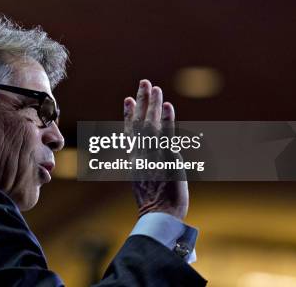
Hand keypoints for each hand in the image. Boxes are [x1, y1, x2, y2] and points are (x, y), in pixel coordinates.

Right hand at [124, 79, 188, 220]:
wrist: (159, 214)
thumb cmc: (154, 201)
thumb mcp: (142, 179)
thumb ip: (142, 163)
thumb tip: (142, 153)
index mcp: (134, 157)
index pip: (130, 130)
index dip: (129, 114)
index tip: (128, 99)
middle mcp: (141, 152)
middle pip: (139, 120)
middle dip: (142, 100)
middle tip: (144, 82)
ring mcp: (152, 153)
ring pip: (151, 123)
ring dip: (153, 104)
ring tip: (155, 87)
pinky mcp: (166, 156)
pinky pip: (166, 134)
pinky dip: (166, 119)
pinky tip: (167, 105)